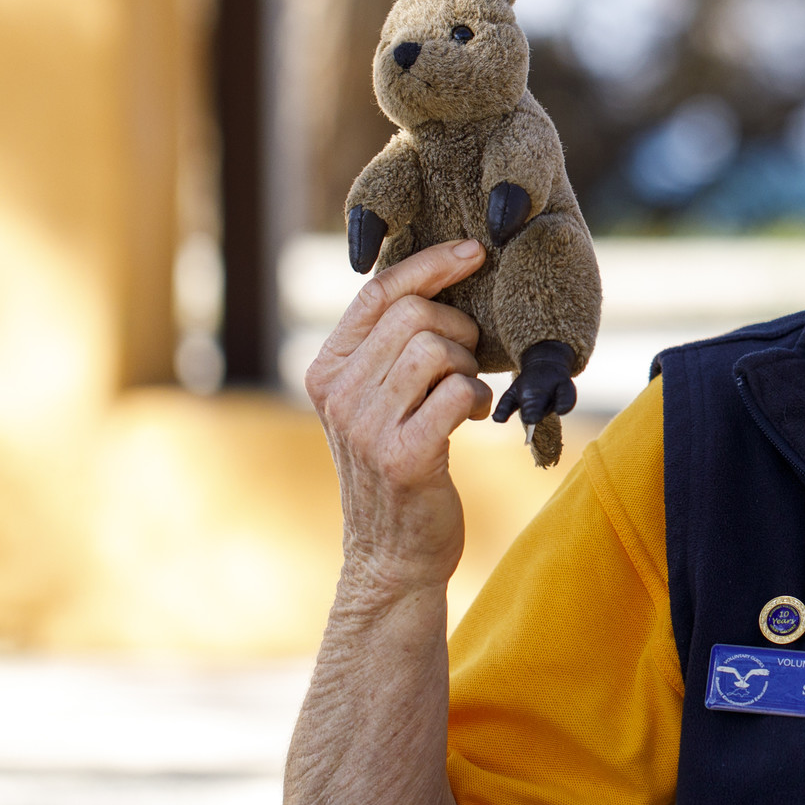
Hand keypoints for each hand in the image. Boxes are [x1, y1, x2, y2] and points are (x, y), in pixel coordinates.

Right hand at [303, 240, 491, 597]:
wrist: (394, 553)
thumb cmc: (401, 463)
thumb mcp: (379, 399)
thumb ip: (392, 347)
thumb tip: (441, 277)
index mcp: (327, 369)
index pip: (377, 292)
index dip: (430, 263)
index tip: (474, 251)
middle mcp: (337, 394)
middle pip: (414, 315)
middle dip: (458, 328)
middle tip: (467, 361)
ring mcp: (365, 426)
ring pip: (435, 348)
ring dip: (468, 365)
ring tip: (465, 393)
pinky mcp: (402, 456)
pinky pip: (456, 392)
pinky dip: (477, 398)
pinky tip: (472, 418)